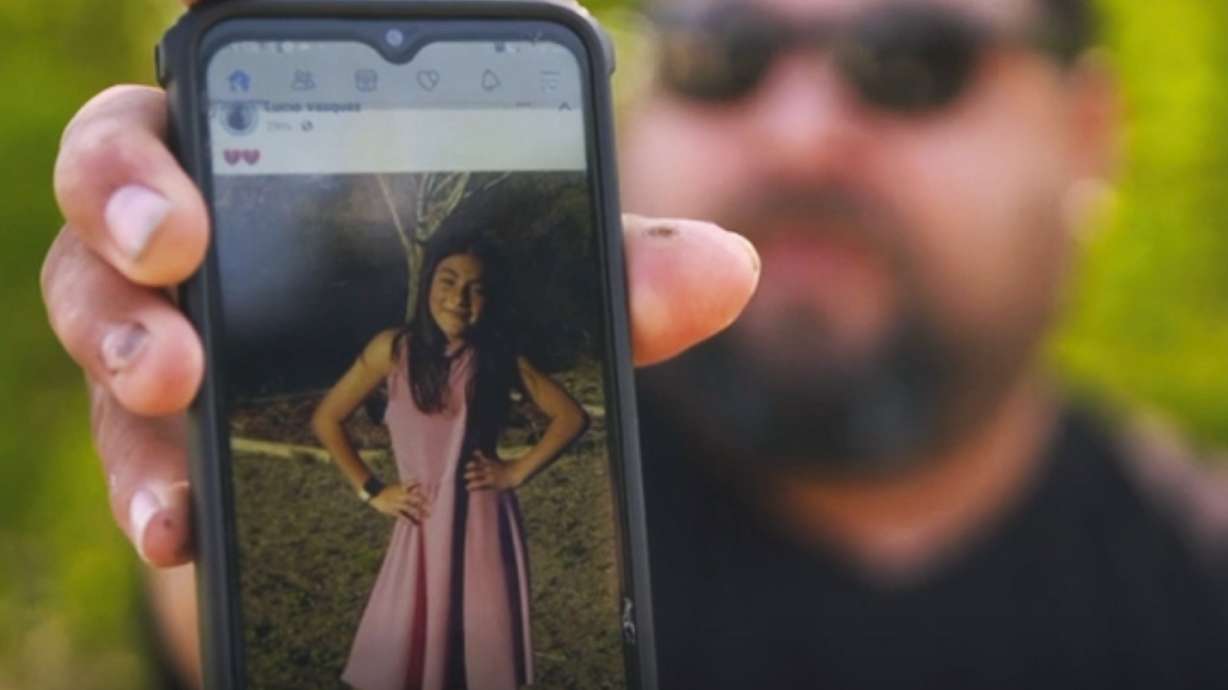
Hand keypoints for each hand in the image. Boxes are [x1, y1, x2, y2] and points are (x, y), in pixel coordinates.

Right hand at [41, 84, 758, 566]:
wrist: (411, 429)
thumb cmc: (455, 316)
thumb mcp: (529, 285)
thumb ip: (606, 269)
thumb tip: (728, 268)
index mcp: (278, 155)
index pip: (203, 98)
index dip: (183, 102)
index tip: (209, 116)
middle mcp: (202, 224)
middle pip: (115, 180)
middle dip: (129, 205)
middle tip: (180, 245)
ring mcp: (168, 321)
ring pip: (92, 305)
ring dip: (124, 345)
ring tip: (177, 383)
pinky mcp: (161, 423)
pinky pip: (127, 439)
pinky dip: (145, 480)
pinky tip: (178, 524)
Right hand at [368, 481, 429, 522]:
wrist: (375, 493)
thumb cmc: (390, 490)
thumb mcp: (399, 486)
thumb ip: (410, 484)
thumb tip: (420, 482)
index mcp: (403, 488)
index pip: (416, 490)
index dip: (424, 495)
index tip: (431, 500)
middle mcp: (401, 495)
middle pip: (415, 499)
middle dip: (424, 505)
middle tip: (431, 510)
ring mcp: (397, 503)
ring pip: (410, 508)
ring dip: (419, 513)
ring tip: (425, 518)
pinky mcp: (393, 510)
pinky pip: (402, 516)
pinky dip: (409, 520)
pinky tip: (414, 524)